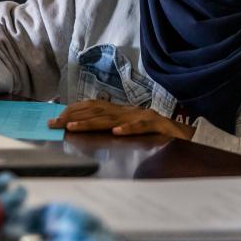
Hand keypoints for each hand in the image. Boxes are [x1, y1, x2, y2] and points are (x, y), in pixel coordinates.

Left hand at [48, 100, 195, 138]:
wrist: (187, 133)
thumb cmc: (156, 134)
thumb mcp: (130, 128)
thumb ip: (112, 126)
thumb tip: (85, 131)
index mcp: (122, 111)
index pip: (93, 106)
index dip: (73, 111)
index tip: (54, 119)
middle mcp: (129, 111)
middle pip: (97, 111)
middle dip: (74, 117)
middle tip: (54, 124)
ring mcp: (143, 117)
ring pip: (113, 119)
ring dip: (91, 123)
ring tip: (73, 128)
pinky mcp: (157, 126)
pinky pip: (142, 127)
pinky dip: (129, 128)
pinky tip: (117, 132)